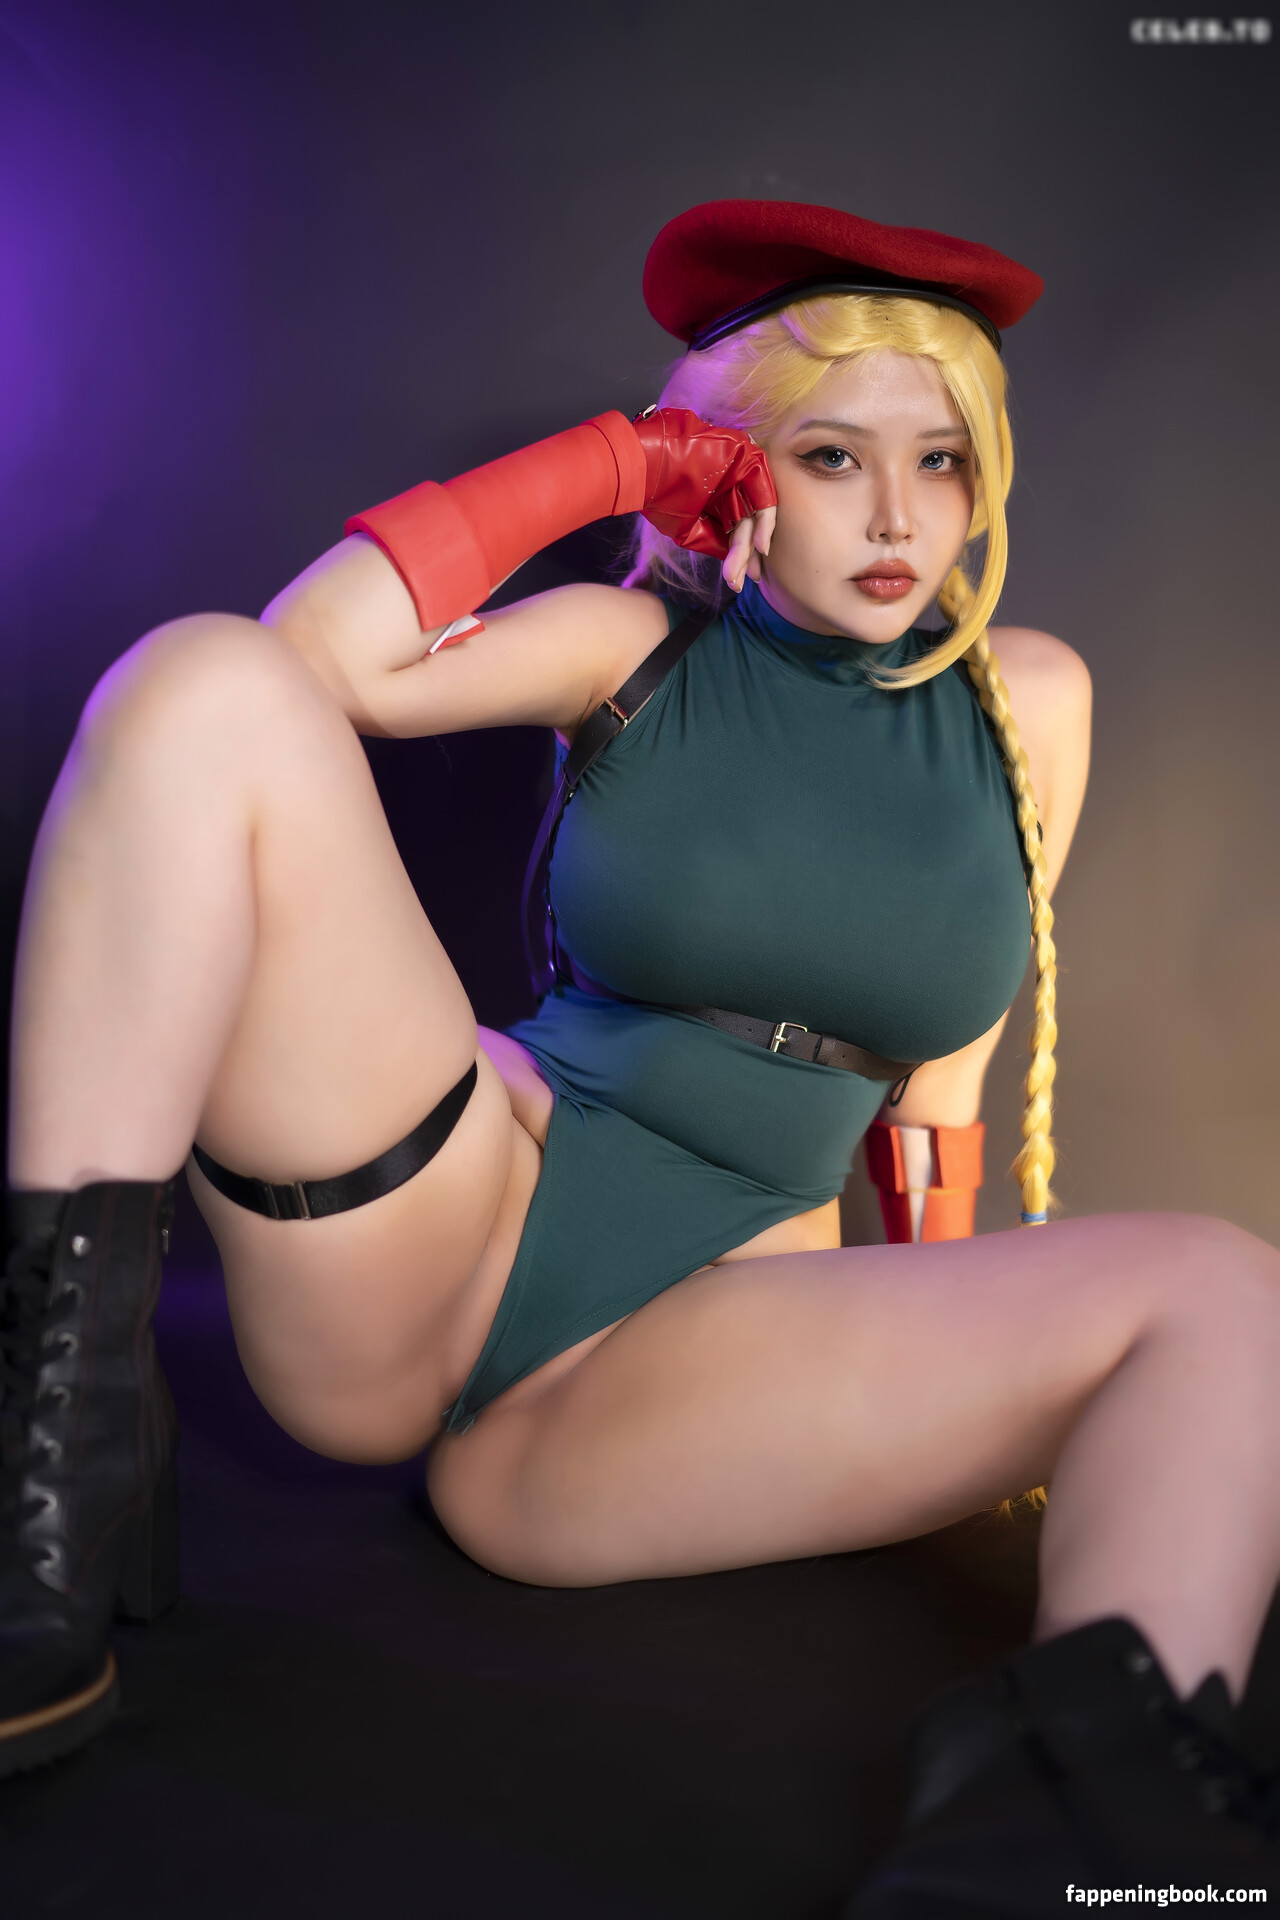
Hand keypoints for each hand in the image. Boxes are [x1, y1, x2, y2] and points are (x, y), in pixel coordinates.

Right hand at [631, 407, 776, 590]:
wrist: (646, 469)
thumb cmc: (660, 498)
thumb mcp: (687, 530)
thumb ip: (713, 542)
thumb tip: (735, 560)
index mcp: (715, 497)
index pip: (732, 529)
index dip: (736, 556)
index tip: (735, 582)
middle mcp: (729, 484)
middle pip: (744, 524)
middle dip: (743, 556)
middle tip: (738, 582)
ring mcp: (739, 470)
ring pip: (755, 511)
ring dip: (752, 543)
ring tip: (749, 572)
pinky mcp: (748, 458)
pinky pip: (765, 492)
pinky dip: (765, 520)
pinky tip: (759, 546)